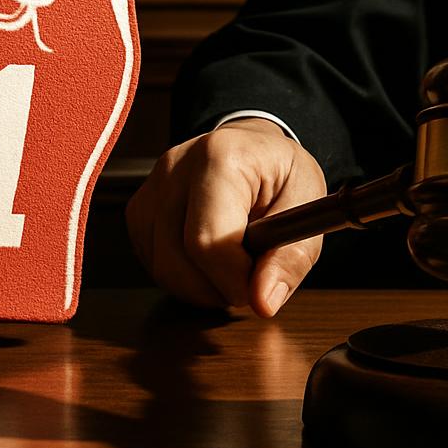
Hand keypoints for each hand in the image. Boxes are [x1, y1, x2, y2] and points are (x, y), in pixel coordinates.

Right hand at [126, 118, 326, 316]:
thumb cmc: (280, 171)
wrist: (252, 146)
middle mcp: (175, 168)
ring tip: (233, 263)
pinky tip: (209, 259)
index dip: (234, 280)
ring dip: (202, 286)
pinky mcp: (139, 210)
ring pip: (162, 269)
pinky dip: (184, 277)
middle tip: (251, 274)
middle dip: (218, 288)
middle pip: (176, 261)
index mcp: (220, 158)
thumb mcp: (308, 204)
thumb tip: (263, 301)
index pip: (207, 242)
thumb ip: (292, 255)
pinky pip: (153, 264)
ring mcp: (151, 189)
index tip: (260, 283)